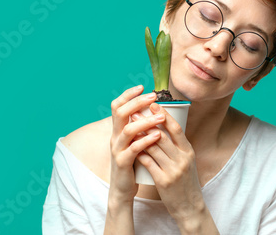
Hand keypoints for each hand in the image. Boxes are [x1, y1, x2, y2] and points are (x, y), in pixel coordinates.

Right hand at [109, 85, 164, 203]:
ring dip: (145, 121)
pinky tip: (158, 135)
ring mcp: (117, 149)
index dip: (128, 94)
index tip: (142, 86)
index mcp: (118, 130)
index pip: (117, 106)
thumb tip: (153, 110)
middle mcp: (115, 137)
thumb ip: (138, 128)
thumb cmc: (133, 163)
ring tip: (161, 117)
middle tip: (153, 96)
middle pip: (120, 113)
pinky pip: (134, 149)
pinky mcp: (123, 163)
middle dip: (137, 102)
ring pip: (128, 130)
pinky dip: (146, 141)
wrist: (122, 188)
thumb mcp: (133, 142)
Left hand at [134, 103, 206, 226]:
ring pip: (153, 147)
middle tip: (135, 112)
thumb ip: (177, 146)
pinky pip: (148, 163)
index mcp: (188, 151)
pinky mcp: (163, 181)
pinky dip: (139, 152)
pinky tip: (131, 146)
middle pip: (162, 136)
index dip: (164, 115)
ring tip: (129, 126)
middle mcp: (182, 159)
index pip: (176, 129)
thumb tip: (164, 127)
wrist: (189, 206)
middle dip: (147, 122)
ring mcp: (173, 170)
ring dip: (140, 135)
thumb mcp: (187, 161)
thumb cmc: (186, 181)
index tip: (153, 105)